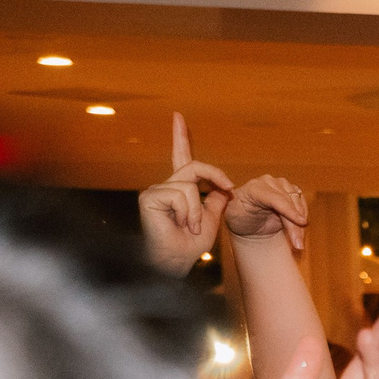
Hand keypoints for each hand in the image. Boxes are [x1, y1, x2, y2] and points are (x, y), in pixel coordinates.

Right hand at [137, 114, 232, 276]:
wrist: (177, 262)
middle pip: (195, 167)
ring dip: (198, 211)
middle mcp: (167, 186)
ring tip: (191, 227)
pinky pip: (182, 194)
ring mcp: (157, 190)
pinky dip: (189, 212)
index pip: (183, 158)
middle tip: (228, 188)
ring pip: (190, 186)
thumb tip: (224, 187)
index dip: (181, 138)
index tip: (179, 117)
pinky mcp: (150, 196)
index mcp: (181, 190)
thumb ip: (216, 200)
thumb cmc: (191, 245)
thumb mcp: (212, 219)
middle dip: (217, 177)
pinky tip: (180, 225)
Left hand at [223, 173, 308, 253]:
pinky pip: (303, 206)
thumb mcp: (239, 219)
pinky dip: (303, 219)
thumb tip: (270, 218)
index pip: (275, 198)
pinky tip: (299, 231)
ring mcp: (282, 185)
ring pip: (298, 205)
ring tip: (298, 242)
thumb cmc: (240, 219)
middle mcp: (269, 182)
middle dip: (296, 225)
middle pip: (289, 204)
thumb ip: (258, 215)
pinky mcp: (291, 191)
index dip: (289, 211)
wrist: (245, 220)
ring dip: (301, 225)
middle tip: (298, 245)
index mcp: (253, 187)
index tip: (302, 223)